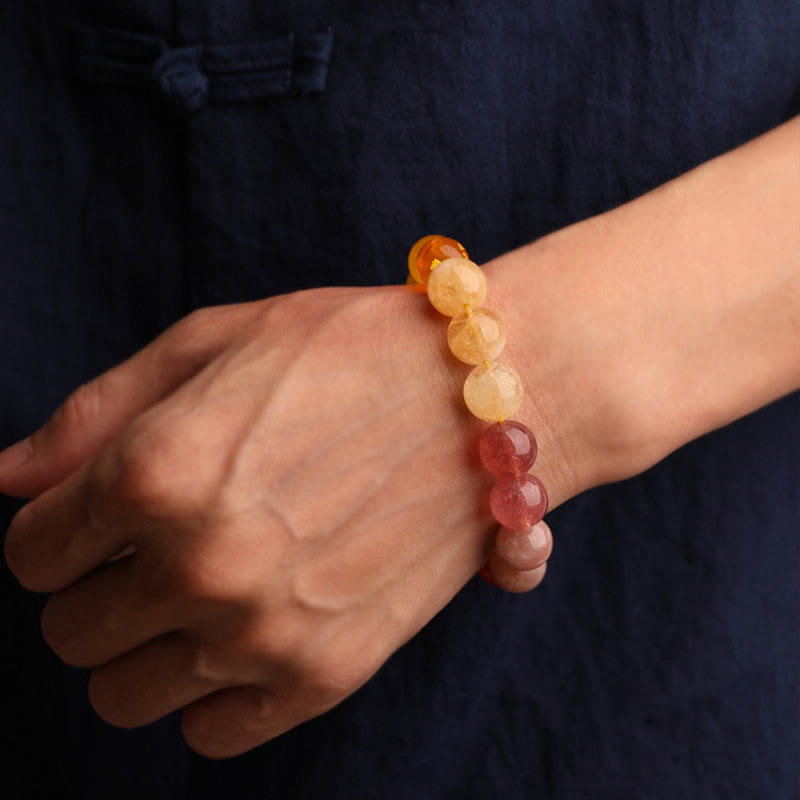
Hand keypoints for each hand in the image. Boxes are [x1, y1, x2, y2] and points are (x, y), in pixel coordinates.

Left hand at [2, 286, 576, 757]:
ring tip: (200, 590)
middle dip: (94, 586)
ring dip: (143, 645)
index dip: (56, 528)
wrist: (484, 393)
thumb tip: (8, 478)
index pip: (31, 549)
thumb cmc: (350, 349)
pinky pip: (210, 736)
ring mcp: (265, 629)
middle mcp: (200, 563)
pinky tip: (246, 631)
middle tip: (153, 546)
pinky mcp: (327, 672)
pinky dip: (209, 693)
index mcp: (156, 470)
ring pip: (124, 695)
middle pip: (70, 631)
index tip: (96, 515)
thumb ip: (95, 413)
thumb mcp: (214, 339)